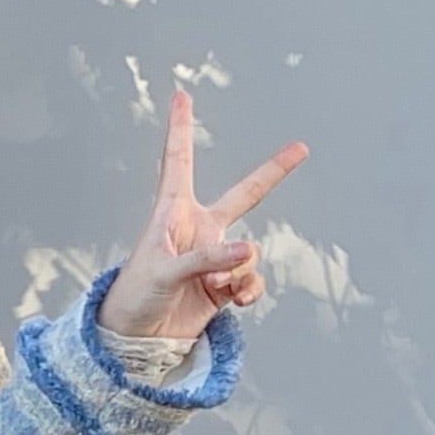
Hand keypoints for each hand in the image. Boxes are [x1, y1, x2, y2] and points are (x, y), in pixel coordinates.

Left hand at [98, 86, 308, 340]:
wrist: (135, 339)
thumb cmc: (134, 296)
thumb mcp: (165, 272)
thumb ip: (207, 259)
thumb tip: (249, 251)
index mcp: (173, 212)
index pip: (179, 161)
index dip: (180, 128)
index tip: (181, 94)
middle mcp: (198, 230)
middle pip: (244, 195)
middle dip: (273, 173)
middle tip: (300, 149)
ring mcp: (214, 257)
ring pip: (250, 252)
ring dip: (242, 269)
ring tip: (219, 284)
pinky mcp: (223, 286)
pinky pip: (252, 280)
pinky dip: (250, 289)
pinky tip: (236, 300)